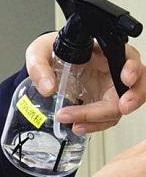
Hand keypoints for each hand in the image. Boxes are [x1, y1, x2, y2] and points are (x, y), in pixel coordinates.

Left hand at [25, 31, 144, 135]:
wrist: (49, 65)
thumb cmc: (52, 52)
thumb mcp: (40, 51)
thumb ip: (40, 66)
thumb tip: (48, 88)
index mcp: (103, 50)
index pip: (128, 56)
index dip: (132, 68)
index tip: (126, 77)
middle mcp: (112, 69)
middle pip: (138, 83)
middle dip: (135, 97)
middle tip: (124, 107)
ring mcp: (110, 88)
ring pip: (123, 105)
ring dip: (105, 118)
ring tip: (82, 125)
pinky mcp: (103, 103)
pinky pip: (107, 117)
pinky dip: (94, 124)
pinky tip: (78, 126)